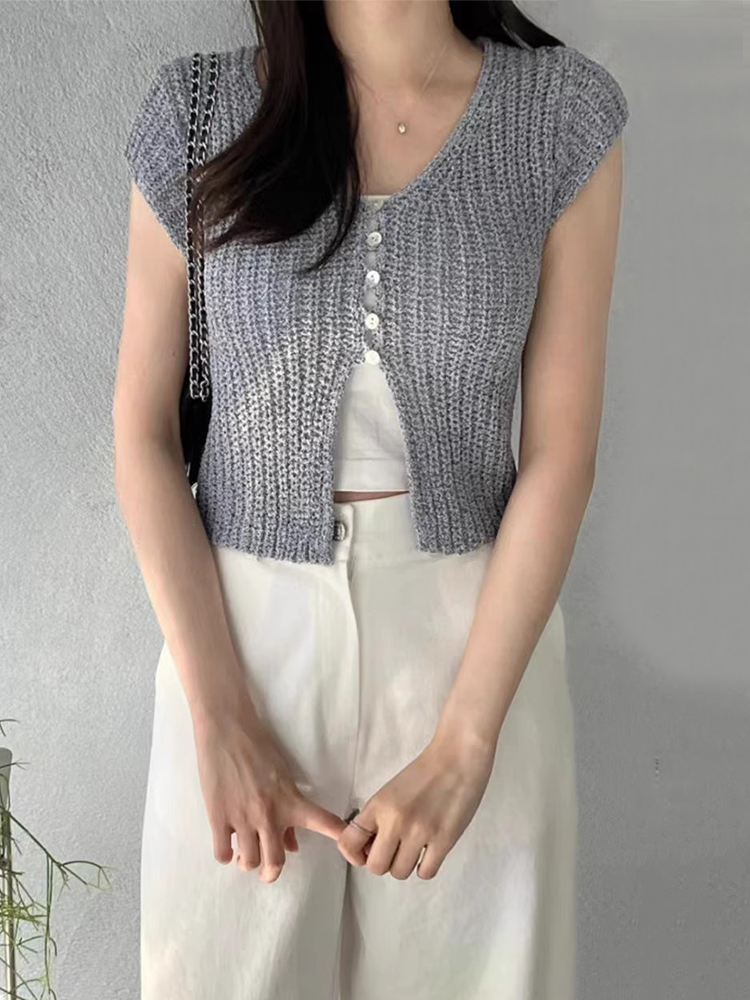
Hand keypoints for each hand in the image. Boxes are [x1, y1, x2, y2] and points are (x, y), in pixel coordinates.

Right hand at [193, 708, 347, 882]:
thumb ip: (289, 812)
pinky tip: (227, 845)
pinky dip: (226, 855)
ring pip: (249, 862)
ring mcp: (243, 818)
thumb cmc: (258, 747)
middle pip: (275, 863)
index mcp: (291, 801)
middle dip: (271, 872)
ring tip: (243, 854)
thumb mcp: (282, 775)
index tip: (354, 850)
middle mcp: (270, 814)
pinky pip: (223, 853)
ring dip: (247, 862)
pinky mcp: (218, 817)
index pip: (324, 822)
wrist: (227, 729)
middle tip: (266, 869)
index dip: (340, 837)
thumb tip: (293, 846)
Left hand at [336, 731, 495, 879]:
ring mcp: (420, 832)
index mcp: (379, 805)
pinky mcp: (444, 840)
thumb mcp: (391, 791)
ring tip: (416, 847)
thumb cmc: (425, 772)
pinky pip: (425, 873)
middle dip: (384, 861)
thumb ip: (378, 818)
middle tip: (395, 849)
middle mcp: (395, 821)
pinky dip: (426, 866)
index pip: (349, 842)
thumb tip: (369, 848)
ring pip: (400, 873)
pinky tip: (430, 851)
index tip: (366, 852)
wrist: (458, 757)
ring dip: (406, 864)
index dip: (354, 854)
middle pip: (376, 867)